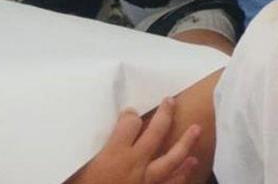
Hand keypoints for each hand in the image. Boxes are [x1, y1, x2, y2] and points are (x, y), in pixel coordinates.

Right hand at [70, 100, 200, 183]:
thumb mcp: (81, 169)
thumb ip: (93, 153)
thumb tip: (99, 140)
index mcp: (114, 155)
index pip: (129, 124)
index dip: (130, 116)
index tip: (130, 112)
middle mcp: (135, 164)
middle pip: (156, 133)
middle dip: (165, 114)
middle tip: (171, 101)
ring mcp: (146, 180)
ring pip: (172, 158)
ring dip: (185, 143)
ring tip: (197, 129)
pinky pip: (170, 183)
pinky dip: (182, 173)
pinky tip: (191, 163)